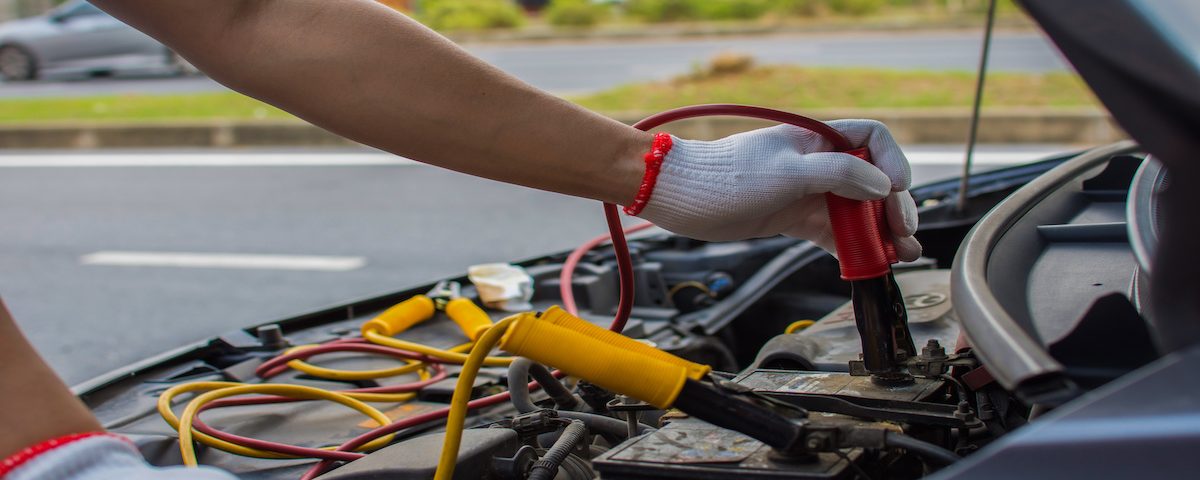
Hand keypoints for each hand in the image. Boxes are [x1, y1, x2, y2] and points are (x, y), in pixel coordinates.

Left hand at [634, 119, 921, 260]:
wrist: (680, 197)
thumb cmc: (726, 176)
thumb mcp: (786, 172)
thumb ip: (837, 174)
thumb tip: (883, 186)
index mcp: (818, 140)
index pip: (872, 139)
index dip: (892, 163)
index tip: (896, 191)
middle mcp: (818, 163)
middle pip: (873, 181)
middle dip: (893, 209)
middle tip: (905, 238)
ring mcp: (808, 192)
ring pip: (857, 211)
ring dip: (881, 233)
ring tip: (901, 257)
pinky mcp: (795, 218)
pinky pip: (835, 233)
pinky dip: (854, 247)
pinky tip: (870, 264)